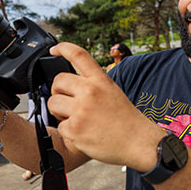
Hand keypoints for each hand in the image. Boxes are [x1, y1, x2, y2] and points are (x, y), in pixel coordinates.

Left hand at [48, 42, 163, 170]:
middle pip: (58, 81)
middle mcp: (90, 91)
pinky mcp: (75, 129)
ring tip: (75, 118)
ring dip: (59, 112)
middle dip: (58, 91)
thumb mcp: (112, 91)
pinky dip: (68, 131)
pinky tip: (82, 133)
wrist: (137, 141)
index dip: (63, 48)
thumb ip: (93, 84)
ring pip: (53, 103)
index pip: (78, 55)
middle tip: (67, 102)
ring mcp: (81, 110)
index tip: (53, 50)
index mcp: (101, 80)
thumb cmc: (126, 119)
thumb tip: (70, 83)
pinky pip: (59, 126)